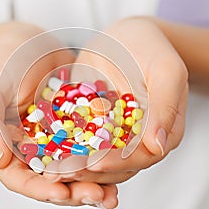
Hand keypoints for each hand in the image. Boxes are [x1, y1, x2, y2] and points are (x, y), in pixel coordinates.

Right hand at [0, 21, 118, 208]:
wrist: (28, 40)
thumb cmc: (2, 62)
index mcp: (6, 147)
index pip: (19, 179)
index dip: (40, 190)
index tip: (62, 193)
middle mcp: (31, 150)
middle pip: (51, 181)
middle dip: (74, 193)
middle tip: (99, 197)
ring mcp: (55, 140)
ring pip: (73, 170)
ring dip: (93, 184)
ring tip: (113, 194)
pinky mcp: (75, 127)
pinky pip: (89, 147)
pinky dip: (103, 159)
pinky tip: (122, 165)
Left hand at [44, 17, 187, 183]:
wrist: (126, 36)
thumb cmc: (151, 48)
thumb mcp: (165, 71)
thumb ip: (165, 106)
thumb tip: (158, 146)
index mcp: (162, 132)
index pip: (142, 156)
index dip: (119, 163)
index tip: (96, 163)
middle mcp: (138, 140)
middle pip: (116, 164)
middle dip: (90, 171)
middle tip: (64, 172)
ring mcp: (114, 135)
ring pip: (95, 158)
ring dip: (73, 165)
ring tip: (50, 168)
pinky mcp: (92, 126)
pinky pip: (78, 140)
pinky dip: (63, 146)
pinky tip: (43, 150)